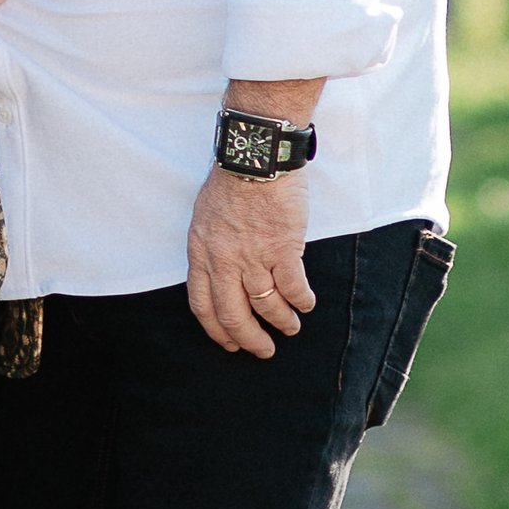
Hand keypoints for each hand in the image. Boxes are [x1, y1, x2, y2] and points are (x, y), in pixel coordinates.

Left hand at [186, 162, 314, 357]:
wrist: (254, 157)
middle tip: (263, 351)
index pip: (203, 306)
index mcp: (201, 253)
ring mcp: (254, 256)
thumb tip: (221, 274)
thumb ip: (210, 249)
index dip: (217, 331)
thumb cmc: (230, 183)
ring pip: (267, 306)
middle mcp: (224, 260)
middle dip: (249, 340)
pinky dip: (301, 301)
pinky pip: (293, 288)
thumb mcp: (204, 218)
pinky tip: (307, 304)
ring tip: (290, 328)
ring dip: (281, 322)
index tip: (230, 344)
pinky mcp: (283, 249)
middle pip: (234, 315)